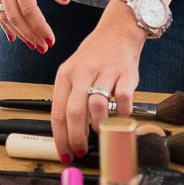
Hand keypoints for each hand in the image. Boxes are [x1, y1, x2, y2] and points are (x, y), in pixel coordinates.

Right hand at [0, 0, 68, 52]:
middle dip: (30, 34)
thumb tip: (64, 1)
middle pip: (15, 16)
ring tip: (34, 45)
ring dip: (19, 33)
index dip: (39, 26)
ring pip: (4, 15)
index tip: (51, 39)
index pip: (27, 8)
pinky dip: (5, 24)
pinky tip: (13, 36)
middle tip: (45, 47)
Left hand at [50, 2, 143, 160]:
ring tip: (101, 132)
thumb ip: (71, 98)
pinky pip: (123, 100)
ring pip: (97, 106)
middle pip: (74, 112)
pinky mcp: (126, 74)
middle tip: (82, 150)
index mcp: (65, 74)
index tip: (66, 153)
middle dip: (77, 138)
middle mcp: (83, 72)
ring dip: (99, 127)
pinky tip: (120, 118)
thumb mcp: (74, 71)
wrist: (118, 31)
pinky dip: (122, 115)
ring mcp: (105, 72)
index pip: (58, 112)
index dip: (61, 137)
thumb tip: (70, 133)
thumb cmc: (95, 56)